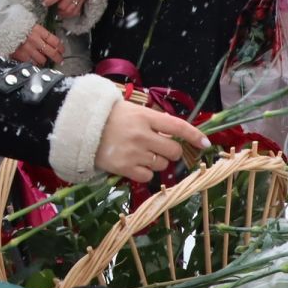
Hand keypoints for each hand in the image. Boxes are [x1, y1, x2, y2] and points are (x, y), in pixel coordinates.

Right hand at [11, 25, 65, 66]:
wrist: (1, 26)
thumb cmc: (15, 24)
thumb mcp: (29, 23)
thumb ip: (39, 31)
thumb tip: (48, 39)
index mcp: (38, 30)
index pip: (55, 41)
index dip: (61, 47)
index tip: (62, 50)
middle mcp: (35, 40)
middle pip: (52, 52)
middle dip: (57, 58)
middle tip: (60, 60)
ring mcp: (29, 49)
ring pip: (42, 60)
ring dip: (44, 61)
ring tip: (45, 61)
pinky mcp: (21, 55)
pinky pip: (32, 63)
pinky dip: (34, 63)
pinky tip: (35, 62)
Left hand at [41, 0, 87, 19]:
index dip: (50, 0)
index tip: (45, 3)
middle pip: (64, 5)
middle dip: (56, 8)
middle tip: (51, 7)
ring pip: (69, 11)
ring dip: (61, 13)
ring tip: (56, 10)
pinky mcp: (83, 2)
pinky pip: (75, 13)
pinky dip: (67, 15)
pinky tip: (63, 12)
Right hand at [93, 101, 207, 182]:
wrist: (81, 127)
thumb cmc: (111, 118)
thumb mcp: (133, 111)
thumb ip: (154, 121)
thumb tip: (176, 135)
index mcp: (145, 117)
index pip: (178, 127)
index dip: (195, 135)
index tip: (205, 144)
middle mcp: (142, 135)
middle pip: (173, 151)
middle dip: (171, 152)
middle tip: (160, 149)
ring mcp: (133, 152)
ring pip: (161, 165)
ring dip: (156, 162)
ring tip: (141, 154)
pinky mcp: (124, 167)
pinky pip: (147, 176)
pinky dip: (144, 172)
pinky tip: (134, 164)